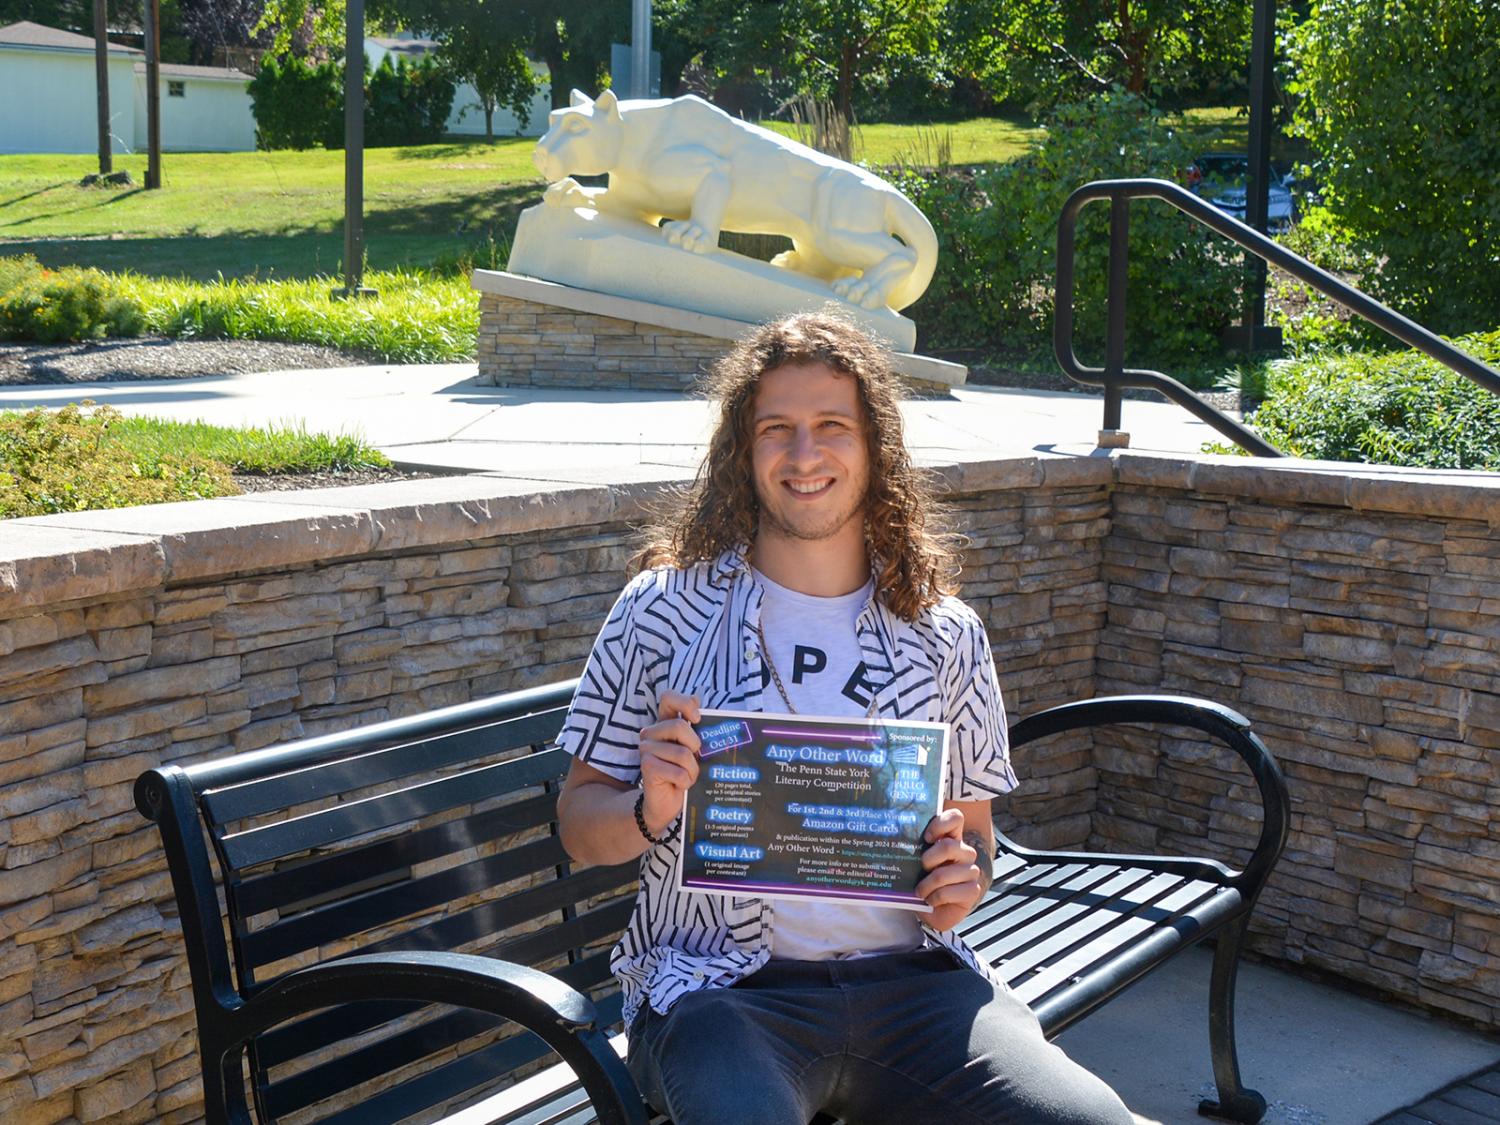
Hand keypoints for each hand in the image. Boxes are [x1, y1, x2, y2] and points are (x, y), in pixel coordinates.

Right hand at [638, 691, 700, 834]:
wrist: (667, 804)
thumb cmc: (683, 773)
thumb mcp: (693, 750)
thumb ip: (695, 727)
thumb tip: (697, 698)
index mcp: (665, 724)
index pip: (668, 699)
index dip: (684, 704)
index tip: (698, 719)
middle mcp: (652, 733)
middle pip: (679, 726)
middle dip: (694, 746)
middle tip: (695, 758)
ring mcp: (647, 749)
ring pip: (682, 753)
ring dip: (692, 770)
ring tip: (687, 777)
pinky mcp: (647, 767)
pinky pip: (678, 771)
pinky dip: (685, 781)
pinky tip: (679, 785)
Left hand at [915, 808, 986, 932]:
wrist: (932, 910)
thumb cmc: (923, 881)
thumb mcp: (916, 862)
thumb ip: (915, 848)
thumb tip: (894, 837)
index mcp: (952, 839)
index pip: (956, 818)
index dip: (941, 823)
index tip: (927, 837)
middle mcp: (965, 852)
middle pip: (949, 846)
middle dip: (928, 859)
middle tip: (921, 869)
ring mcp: (971, 871)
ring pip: (945, 873)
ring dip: (926, 885)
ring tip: (920, 891)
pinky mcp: (972, 890)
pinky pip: (948, 892)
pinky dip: (934, 898)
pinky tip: (931, 900)